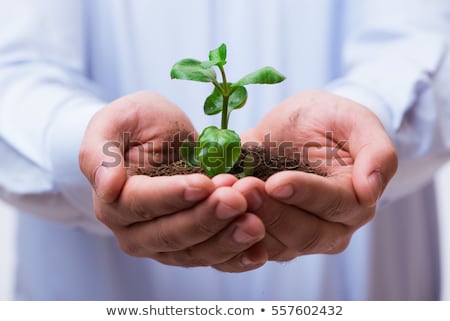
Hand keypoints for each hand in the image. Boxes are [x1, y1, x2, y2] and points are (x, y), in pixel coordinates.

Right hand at [79, 91, 265, 270]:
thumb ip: (100, 151)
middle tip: (237, 199)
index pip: (141, 204)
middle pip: (170, 235)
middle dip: (206, 219)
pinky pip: (214, 259)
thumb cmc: (138, 125)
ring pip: (194, 252)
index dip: (172, 196)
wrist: (160, 140)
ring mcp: (165, 244)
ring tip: (255, 221)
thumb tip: (106, 186)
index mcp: (114, 201)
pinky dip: (237, 258)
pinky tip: (259, 251)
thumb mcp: (117, 121)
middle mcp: (136, 232)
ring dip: (226, 239)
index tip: (203, 183)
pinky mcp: (193, 247)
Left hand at [236, 90, 397, 260]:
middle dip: (272, 212)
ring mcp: (299, 237)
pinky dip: (231, 230)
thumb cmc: (327, 121)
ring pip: (275, 245)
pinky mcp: (270, 238)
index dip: (304, 194)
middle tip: (244, 188)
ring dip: (248, 223)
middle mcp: (331, 228)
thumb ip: (376, 151)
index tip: (275, 182)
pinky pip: (251, 246)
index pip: (333, 205)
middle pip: (304, 233)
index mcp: (355, 201)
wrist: (296, 130)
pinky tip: (215, 207)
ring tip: (226, 195)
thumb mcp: (354, 120)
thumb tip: (372, 190)